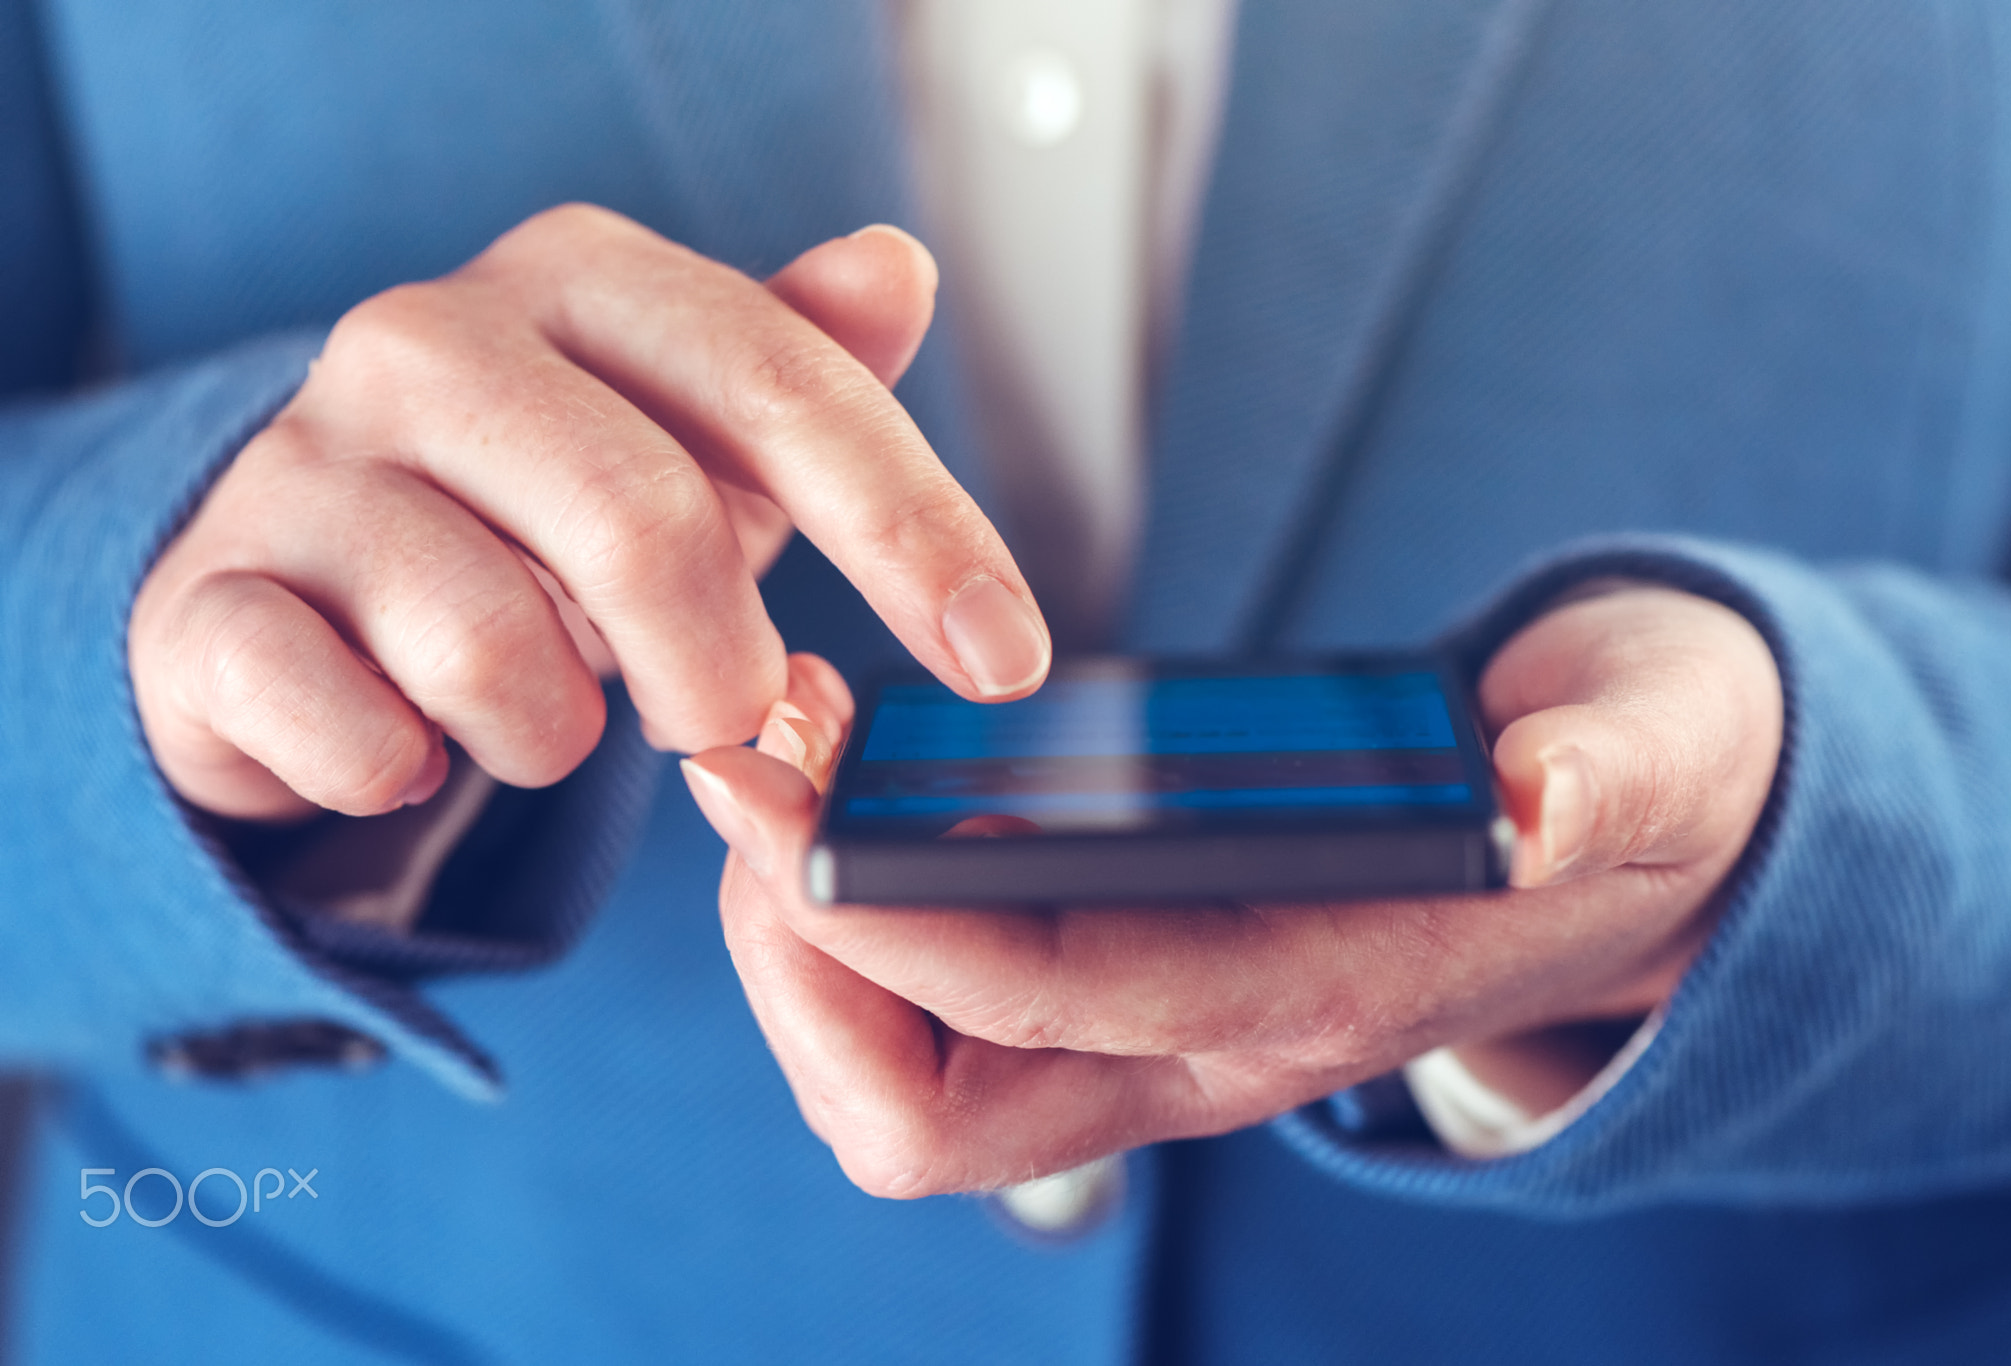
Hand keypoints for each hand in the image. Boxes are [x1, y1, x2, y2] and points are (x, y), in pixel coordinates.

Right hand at [130, 206, 1049, 820]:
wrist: (300, 587)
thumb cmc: (539, 515)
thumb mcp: (690, 439)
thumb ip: (799, 366)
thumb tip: (899, 268)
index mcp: (578, 285)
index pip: (782, 385)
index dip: (914, 529)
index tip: (1003, 661)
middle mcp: (427, 342)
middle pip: (643, 521)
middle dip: (718, 667)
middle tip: (720, 723)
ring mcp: (301, 470)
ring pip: (488, 644)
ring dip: (556, 731)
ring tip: (543, 719)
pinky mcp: (209, 607)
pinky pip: (340, 726)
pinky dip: (406, 771)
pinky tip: (413, 746)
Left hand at [685, 586, 1782, 1195]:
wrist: (1636, 833)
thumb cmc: (1629, 783)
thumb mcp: (1650, 753)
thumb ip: (1604, 779)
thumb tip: (1531, 805)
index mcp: (1319, 990)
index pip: (1066, 1003)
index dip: (901, 926)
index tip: (784, 809)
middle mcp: (1210, 1042)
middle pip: (933, 1114)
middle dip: (801, 966)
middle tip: (759, 772)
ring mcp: (1158, 1023)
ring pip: (907, 1081)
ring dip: (800, 938)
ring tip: (780, 751)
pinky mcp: (1130, 971)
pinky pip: (934, 1005)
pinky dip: (848, 906)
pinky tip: (843, 768)